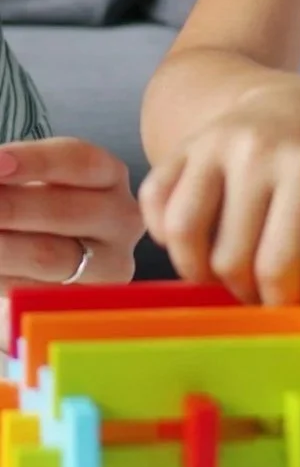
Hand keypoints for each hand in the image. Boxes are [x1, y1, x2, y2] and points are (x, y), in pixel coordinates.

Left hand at [0, 139, 142, 286]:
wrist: (39, 261)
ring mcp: (109, 265)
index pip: (80, 162)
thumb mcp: (29, 186)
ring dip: (0, 248)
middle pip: (63, 211)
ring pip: (47, 256)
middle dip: (7, 207)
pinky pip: (36, 295)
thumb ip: (8, 176)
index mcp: (109, 177)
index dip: (35, 162)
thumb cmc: (33, 215)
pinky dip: (0, 281)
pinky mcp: (83, 304)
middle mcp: (121, 219)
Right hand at [139, 78, 299, 305]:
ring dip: (199, 269)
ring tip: (228, 270)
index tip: (287, 307)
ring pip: (182, 233)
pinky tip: (200, 239)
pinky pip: (153, 204)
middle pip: (230, 259)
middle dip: (245, 291)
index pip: (277, 264)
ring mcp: (212, 145)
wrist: (298, 99)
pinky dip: (165, 234)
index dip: (278, 302)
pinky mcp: (182, 146)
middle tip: (263, 289)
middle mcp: (255, 151)